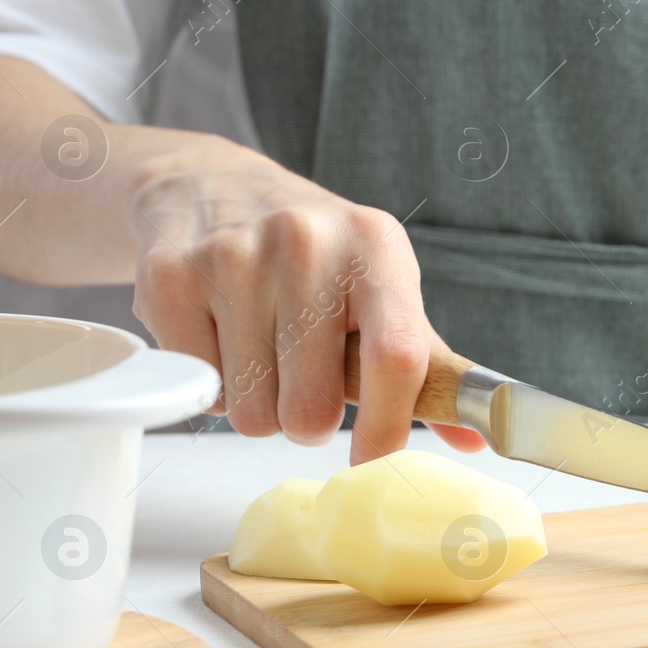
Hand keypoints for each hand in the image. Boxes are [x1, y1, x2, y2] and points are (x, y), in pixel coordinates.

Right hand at [127, 136, 481, 463]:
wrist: (212, 186)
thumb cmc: (315, 257)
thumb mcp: (381, 288)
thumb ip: (426, 366)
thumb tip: (478, 440)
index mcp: (376, 247)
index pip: (397, 358)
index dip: (387, 427)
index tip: (373, 461)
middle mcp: (307, 240)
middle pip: (312, 408)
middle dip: (307, 420)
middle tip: (304, 383)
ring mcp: (233, 254)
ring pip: (251, 412)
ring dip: (258, 406)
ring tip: (262, 353)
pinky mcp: (169, 274)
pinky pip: (198, 389)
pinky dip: (212, 386)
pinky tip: (220, 337)